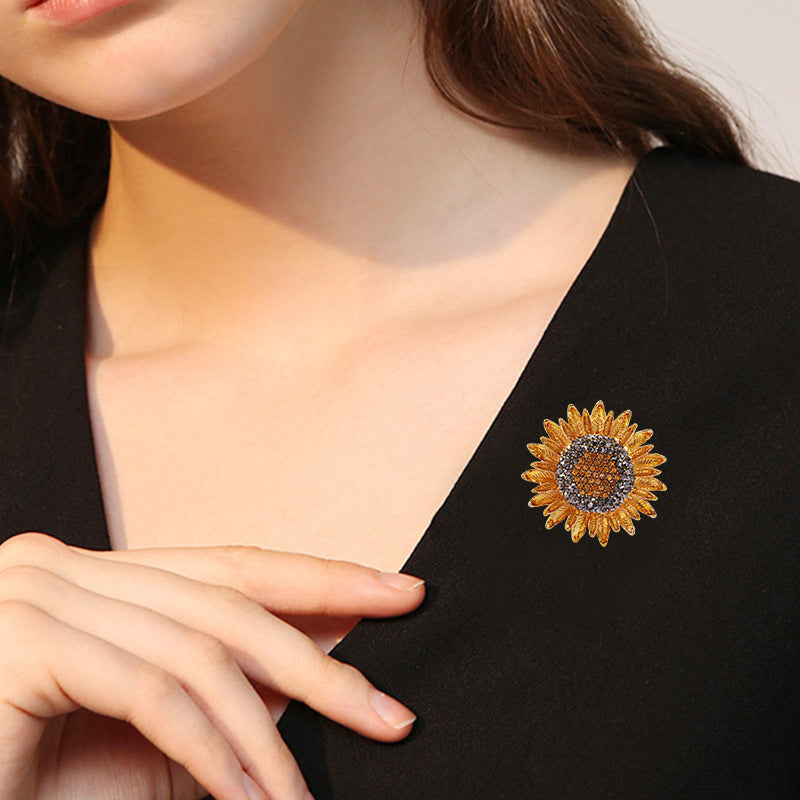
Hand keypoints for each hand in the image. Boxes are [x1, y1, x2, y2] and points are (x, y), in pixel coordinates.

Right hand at [0, 532, 424, 799]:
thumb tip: (318, 677)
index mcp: (96, 572)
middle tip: (390, 713)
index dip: (323, 578)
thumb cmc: (36, 782)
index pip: (231, 565)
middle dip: (320, 662)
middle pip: (227, 604)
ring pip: (199, 652)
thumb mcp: (148, 734)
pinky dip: (212, 752)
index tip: (398, 593)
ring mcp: (37, 593)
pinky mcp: (24, 641)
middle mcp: (62, 563)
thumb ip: (218, 695)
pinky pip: (152, 692)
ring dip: (265, 736)